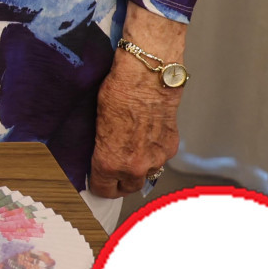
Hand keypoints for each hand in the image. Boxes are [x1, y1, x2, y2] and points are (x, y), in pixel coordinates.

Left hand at [90, 53, 181, 198]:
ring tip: (131, 152)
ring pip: (146, 176)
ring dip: (139, 169)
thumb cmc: (118, 93)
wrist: (147, 78)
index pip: (104, 190)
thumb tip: (100, 154)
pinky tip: (146, 139)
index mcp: (110, 162)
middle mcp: (135, 167)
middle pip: (127, 188)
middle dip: (119, 183)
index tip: (97, 182)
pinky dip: (153, 154)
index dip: (99, 186)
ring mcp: (156, 159)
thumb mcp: (96, 122)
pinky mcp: (170, 148)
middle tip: (114, 173)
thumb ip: (101, 147)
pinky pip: (159, 159)